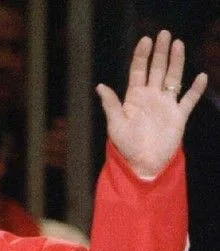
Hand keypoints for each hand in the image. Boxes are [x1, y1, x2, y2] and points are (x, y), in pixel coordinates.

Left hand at [96, 30, 206, 178]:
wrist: (143, 165)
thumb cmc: (126, 147)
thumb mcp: (115, 125)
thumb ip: (111, 105)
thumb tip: (100, 86)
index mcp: (134, 98)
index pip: (138, 71)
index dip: (141, 56)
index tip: (146, 40)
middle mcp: (151, 98)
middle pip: (156, 69)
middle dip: (160, 52)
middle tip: (164, 34)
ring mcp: (165, 105)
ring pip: (173, 78)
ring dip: (176, 62)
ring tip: (178, 44)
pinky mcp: (178, 116)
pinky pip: (189, 100)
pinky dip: (195, 89)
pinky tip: (201, 77)